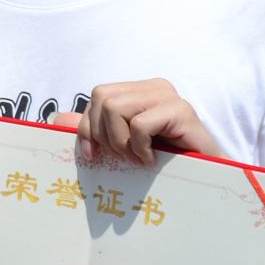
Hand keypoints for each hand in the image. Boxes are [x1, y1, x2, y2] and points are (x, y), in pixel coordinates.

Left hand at [53, 78, 222, 164]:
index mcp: (140, 90)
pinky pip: (140, 125)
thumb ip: (94, 130)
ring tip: (138, 158)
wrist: (205, 177)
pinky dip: (140, 149)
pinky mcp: (181, 111)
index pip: (97, 96)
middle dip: (104, 134)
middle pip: (103, 98)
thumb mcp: (123, 145)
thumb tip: (58, 120)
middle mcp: (154, 87)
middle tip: (124, 157)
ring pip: (116, 108)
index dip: (88, 127)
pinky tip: (153, 160)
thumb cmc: (163, 162)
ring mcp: (169, 96)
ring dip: (122, 143)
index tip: (93, 155)